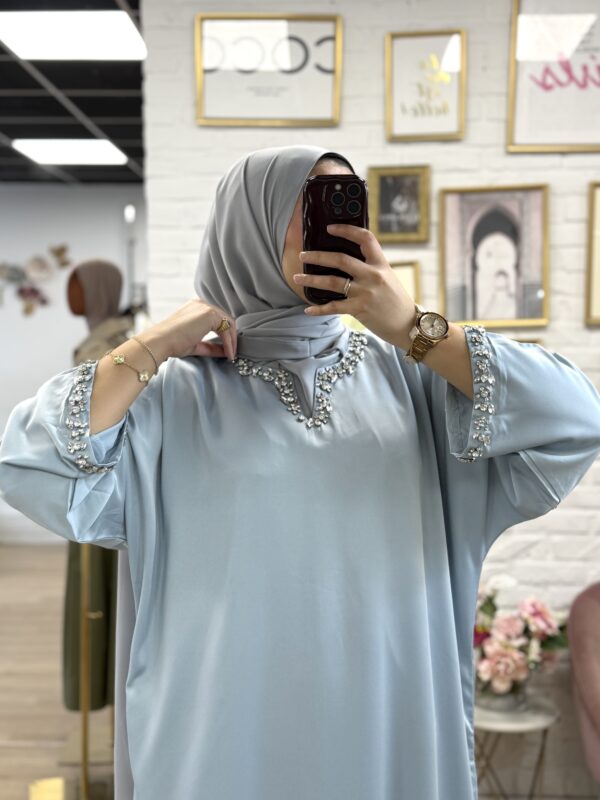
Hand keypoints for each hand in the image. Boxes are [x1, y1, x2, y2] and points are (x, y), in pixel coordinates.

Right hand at [138, 299, 236, 362]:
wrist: (160, 341)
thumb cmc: (172, 343)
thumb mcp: (195, 344)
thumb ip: (210, 345)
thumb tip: (224, 352)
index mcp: (195, 309)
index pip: (217, 320)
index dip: (224, 336)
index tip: (226, 351)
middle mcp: (201, 304)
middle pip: (225, 320)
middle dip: (231, 338)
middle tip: (232, 354)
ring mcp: (205, 307)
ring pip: (228, 323)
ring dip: (232, 341)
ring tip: (231, 356)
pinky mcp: (209, 313)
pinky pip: (226, 329)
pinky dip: (229, 342)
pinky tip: (227, 353)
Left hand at [293, 223, 415, 348]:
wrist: (408, 325)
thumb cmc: (396, 301)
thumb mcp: (388, 278)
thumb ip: (371, 268)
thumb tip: (346, 261)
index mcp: (381, 264)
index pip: (365, 238)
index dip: (346, 230)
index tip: (330, 228)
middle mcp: (373, 275)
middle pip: (340, 259)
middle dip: (318, 256)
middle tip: (302, 255)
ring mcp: (366, 292)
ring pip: (332, 282)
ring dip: (311, 280)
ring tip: (296, 278)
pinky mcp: (360, 309)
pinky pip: (334, 307)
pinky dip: (319, 309)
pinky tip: (307, 310)